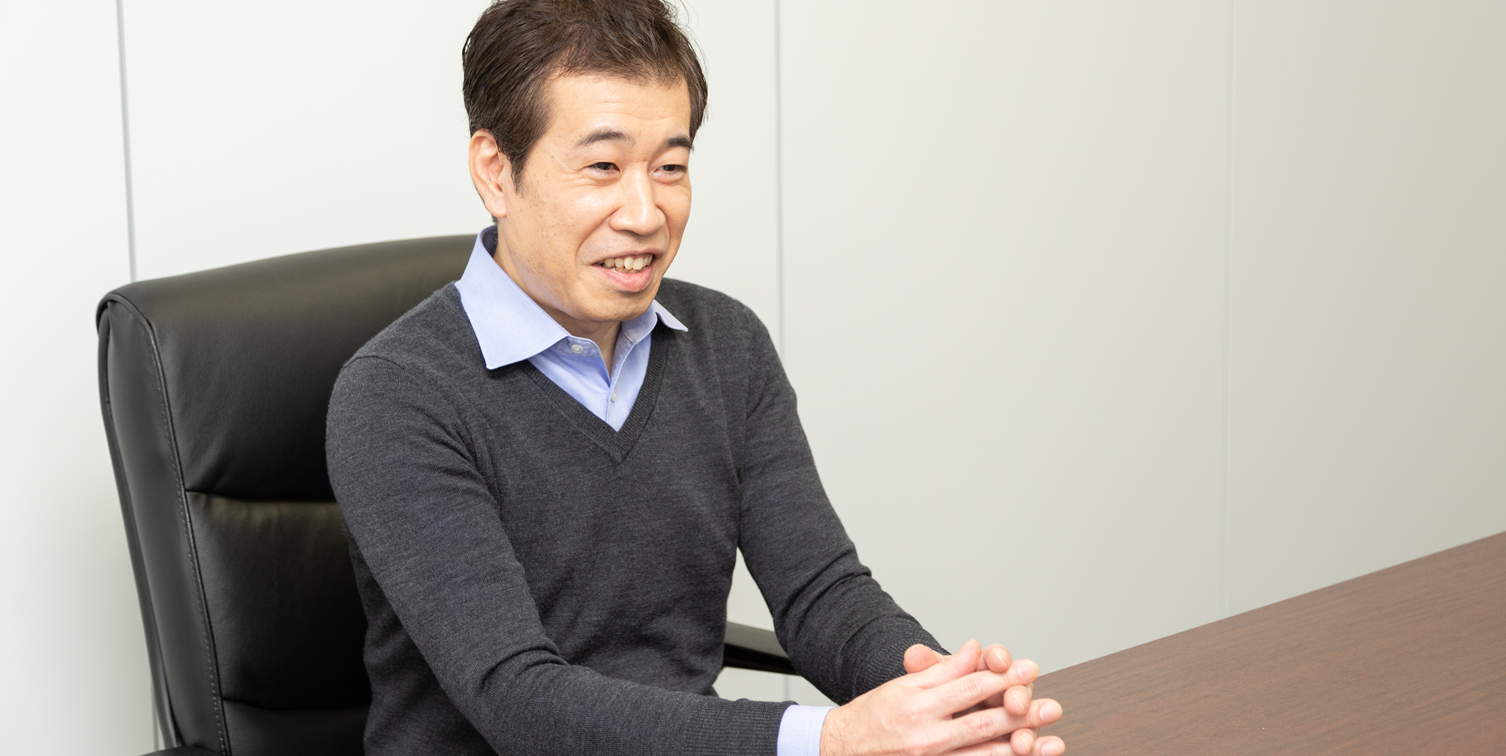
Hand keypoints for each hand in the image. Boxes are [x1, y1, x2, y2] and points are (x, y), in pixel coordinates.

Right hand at [819, 640, 1062, 755]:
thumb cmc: (873, 715)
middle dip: (1023, 715)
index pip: (970, 687)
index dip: (1004, 678)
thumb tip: (974, 649)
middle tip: (1053, 707)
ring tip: (1048, 743)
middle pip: (984, 723)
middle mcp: (927, 736)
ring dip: (1019, 749)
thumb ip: (943, 670)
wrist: (842, 750)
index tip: (1029, 670)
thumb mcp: (904, 685)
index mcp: (919, 704)